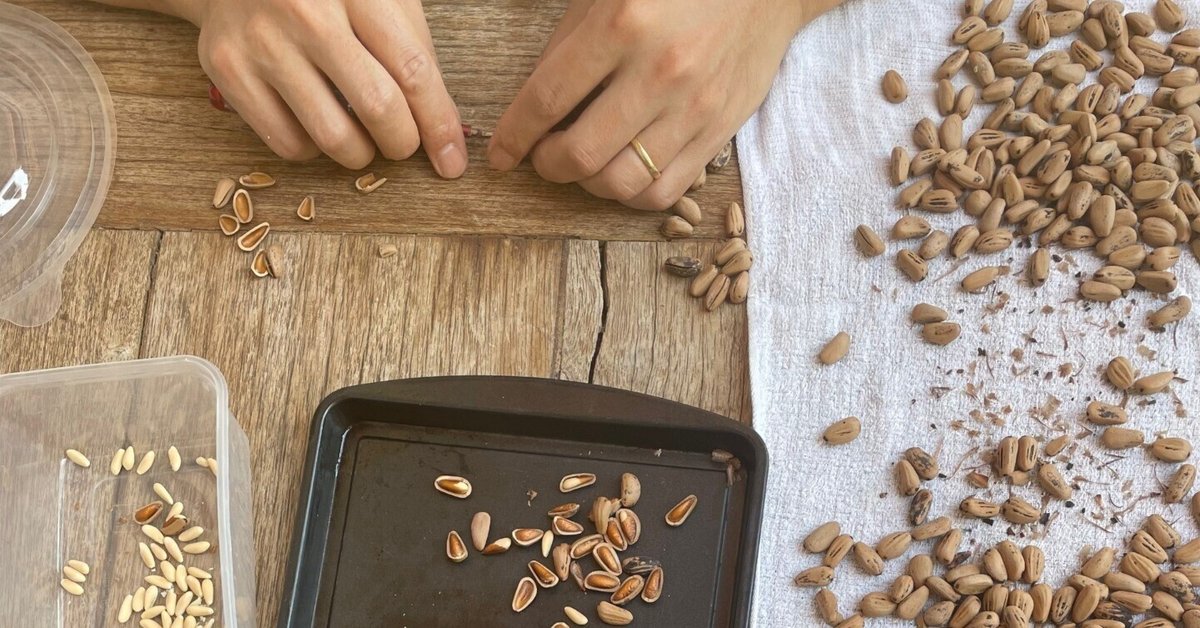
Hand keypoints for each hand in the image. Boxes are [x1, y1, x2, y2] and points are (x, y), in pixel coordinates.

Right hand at [185, 0, 466, 174]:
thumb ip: (413, 49)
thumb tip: (442, 125)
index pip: (413, 73)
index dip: (439, 125)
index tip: (451, 160)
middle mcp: (307, 14)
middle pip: (378, 108)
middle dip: (403, 143)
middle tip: (402, 143)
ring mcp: (264, 42)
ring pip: (333, 137)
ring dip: (361, 154)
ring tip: (363, 138)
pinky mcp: (228, 69)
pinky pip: (288, 143)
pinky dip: (314, 151)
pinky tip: (318, 125)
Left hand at [488, 0, 839, 209]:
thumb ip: (568, 45)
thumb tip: (531, 106)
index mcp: (622, 24)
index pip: (546, 100)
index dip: (513, 136)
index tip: (501, 154)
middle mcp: (659, 71)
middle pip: (580, 154)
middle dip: (548, 166)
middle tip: (544, 156)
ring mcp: (693, 107)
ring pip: (621, 183)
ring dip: (588, 185)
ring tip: (584, 166)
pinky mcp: (718, 131)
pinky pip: (665, 191)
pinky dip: (632, 195)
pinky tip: (622, 174)